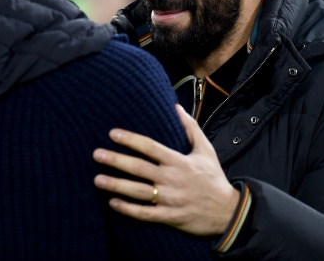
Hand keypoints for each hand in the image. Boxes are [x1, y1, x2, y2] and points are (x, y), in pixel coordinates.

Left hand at [93, 104, 239, 235]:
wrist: (227, 211)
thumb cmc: (214, 177)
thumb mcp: (206, 150)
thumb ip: (191, 128)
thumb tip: (177, 107)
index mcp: (179, 161)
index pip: (150, 147)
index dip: (131, 140)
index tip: (112, 133)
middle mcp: (172, 179)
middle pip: (139, 168)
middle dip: (116, 160)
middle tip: (96, 154)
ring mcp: (170, 199)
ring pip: (138, 191)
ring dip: (116, 185)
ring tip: (97, 179)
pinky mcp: (170, 216)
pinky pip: (145, 213)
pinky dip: (128, 209)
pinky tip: (112, 203)